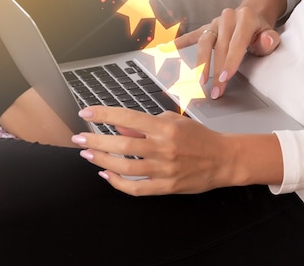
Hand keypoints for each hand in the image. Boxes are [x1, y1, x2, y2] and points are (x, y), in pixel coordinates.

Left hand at [71, 106, 236, 195]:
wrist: (224, 159)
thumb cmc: (201, 138)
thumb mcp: (175, 121)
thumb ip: (147, 124)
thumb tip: (121, 126)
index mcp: (166, 128)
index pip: (128, 118)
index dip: (104, 115)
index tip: (87, 113)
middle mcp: (164, 148)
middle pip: (122, 145)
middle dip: (95, 140)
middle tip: (79, 138)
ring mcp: (164, 169)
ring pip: (125, 167)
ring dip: (102, 160)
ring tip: (88, 154)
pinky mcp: (166, 187)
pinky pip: (136, 189)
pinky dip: (118, 183)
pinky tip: (107, 174)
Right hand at [174, 6, 280, 98]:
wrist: (254, 14)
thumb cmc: (261, 29)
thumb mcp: (271, 33)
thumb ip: (270, 39)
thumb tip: (266, 40)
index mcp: (245, 18)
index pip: (237, 42)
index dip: (230, 61)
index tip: (225, 78)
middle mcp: (228, 18)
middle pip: (220, 46)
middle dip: (216, 71)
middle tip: (215, 91)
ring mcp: (215, 23)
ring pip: (204, 42)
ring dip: (201, 62)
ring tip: (199, 80)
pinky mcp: (207, 28)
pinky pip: (192, 36)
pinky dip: (180, 42)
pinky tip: (167, 49)